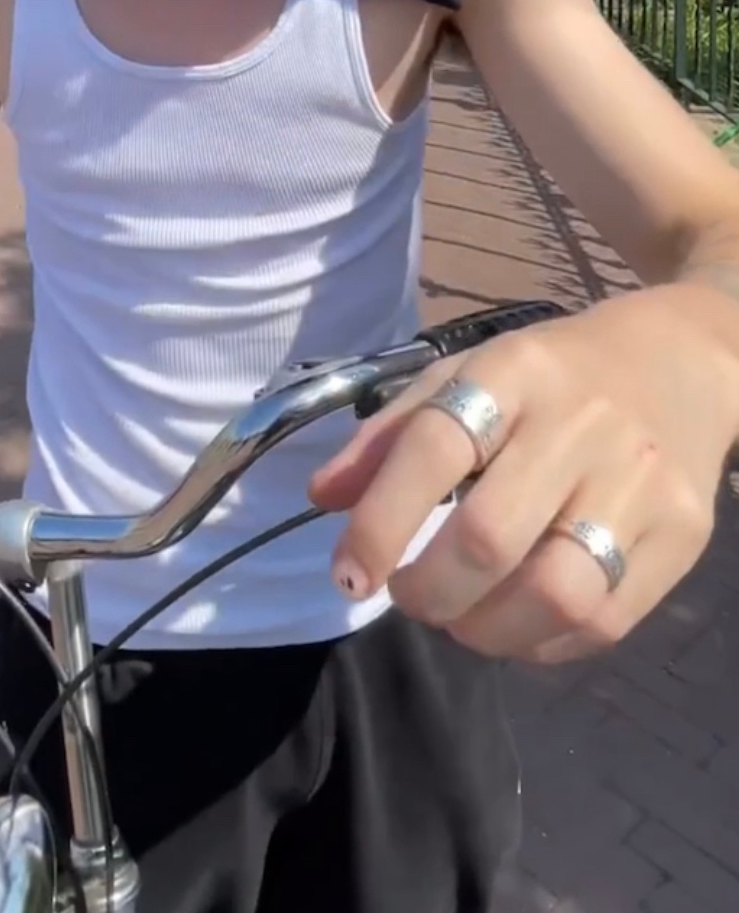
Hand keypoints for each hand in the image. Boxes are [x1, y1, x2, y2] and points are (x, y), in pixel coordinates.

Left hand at [309, 287, 738, 663]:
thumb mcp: (468, 373)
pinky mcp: (683, 535)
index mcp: (516, 371)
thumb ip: (392, 433)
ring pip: (553, 593)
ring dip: (483, 629)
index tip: (348, 574)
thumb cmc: (553, 375)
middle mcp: (583, 423)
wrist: (682, 361)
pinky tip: (515, 623)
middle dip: (428, 591)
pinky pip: (603, 621)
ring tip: (459, 617)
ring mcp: (641, 482)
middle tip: (409, 593)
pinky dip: (541, 644)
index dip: (379, 523)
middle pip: (489, 538)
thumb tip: (322, 498)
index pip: (434, 448)